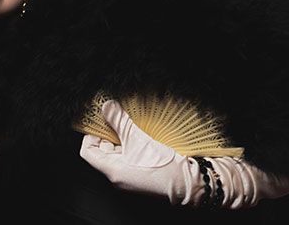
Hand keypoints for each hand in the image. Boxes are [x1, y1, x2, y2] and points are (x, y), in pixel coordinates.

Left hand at [80, 100, 288, 207]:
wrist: (200, 182)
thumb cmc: (169, 164)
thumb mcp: (141, 139)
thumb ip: (120, 121)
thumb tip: (105, 106)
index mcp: (114, 171)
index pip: (88, 150)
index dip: (91, 130)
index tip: (98, 114)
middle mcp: (121, 177)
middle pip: (103, 149)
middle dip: (108, 129)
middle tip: (113, 109)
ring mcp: (135, 176)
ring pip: (119, 150)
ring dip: (122, 132)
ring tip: (128, 114)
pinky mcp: (149, 173)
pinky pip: (134, 154)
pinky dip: (134, 139)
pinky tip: (142, 126)